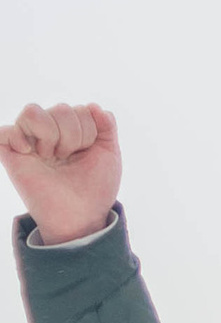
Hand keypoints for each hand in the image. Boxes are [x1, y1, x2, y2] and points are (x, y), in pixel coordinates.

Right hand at [1, 101, 121, 244]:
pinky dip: (18, 137)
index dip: (90, 131)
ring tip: (52, 157)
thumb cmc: (94, 188)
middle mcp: (49, 132)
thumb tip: (94, 105)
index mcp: (71, 130)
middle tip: (68, 158)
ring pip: (33, 111)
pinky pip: (5, 131)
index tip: (87, 153)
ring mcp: (29, 141)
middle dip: (73, 136)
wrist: (80, 216)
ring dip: (50, 135)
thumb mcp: (109, 154)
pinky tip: (29, 152)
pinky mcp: (11, 154)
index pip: (81, 110)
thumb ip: (106, 125)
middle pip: (60, 108)